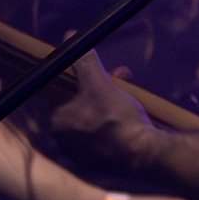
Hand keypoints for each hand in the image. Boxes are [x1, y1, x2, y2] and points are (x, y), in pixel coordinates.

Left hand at [49, 50, 162, 172]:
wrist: (142, 153)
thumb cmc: (117, 118)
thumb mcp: (101, 83)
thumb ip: (84, 60)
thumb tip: (70, 35)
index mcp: (56, 121)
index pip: (62, 94)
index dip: (83, 80)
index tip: (102, 75)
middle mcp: (60, 140)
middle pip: (79, 106)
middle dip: (100, 90)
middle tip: (120, 82)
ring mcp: (77, 155)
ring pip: (90, 120)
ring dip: (107, 106)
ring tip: (128, 98)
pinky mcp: (93, 164)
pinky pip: (98, 137)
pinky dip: (110, 126)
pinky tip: (127, 120)